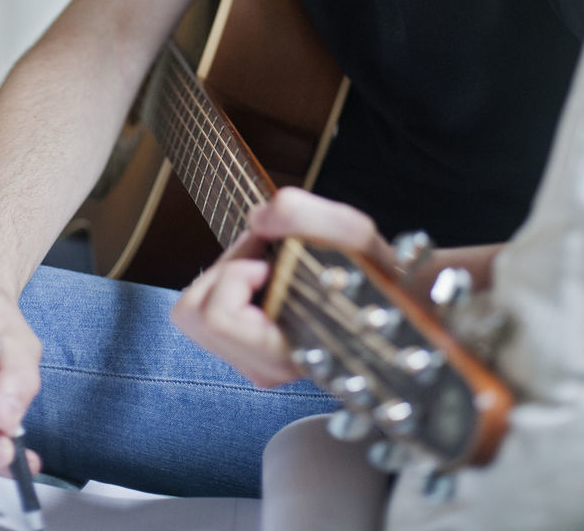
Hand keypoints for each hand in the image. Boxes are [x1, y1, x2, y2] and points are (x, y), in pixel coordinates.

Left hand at [172, 186, 395, 386]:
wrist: (391, 301)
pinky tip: (263, 276)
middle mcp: (263, 368)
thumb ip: (304, 214)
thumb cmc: (371, 272)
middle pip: (192, 310)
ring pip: (192, 310)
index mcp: (285, 354)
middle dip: (225, 270)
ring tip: (265, 266)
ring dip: (223, 275)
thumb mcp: (350, 231)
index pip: (217, 315)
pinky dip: (226, 282)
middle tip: (265, 259)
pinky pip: (205, 308)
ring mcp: (251, 363)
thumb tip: (258, 218)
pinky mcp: (244, 350)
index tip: (273, 264)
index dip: (238, 272)